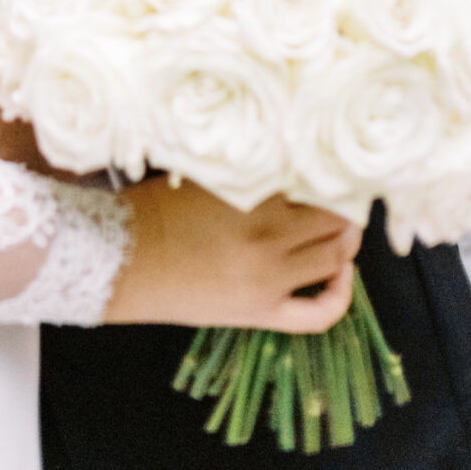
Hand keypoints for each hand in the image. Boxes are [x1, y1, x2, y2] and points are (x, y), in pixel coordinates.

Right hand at [105, 182, 359, 333]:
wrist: (124, 262)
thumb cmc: (154, 209)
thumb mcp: (204, 176)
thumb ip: (248, 170)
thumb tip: (286, 157)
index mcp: (254, 199)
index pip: (316, 182)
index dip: (330, 171)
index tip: (332, 162)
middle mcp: (270, 240)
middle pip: (334, 220)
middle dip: (345, 204)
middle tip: (345, 191)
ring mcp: (270, 282)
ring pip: (334, 259)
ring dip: (346, 240)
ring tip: (343, 223)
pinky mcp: (263, 313)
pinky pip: (319, 314)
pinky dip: (340, 294)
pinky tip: (341, 274)